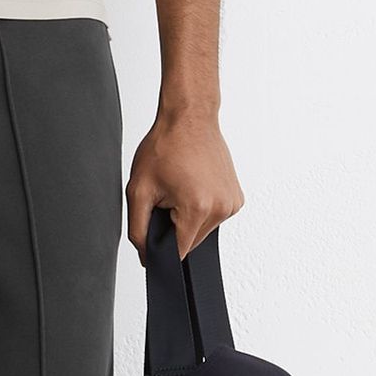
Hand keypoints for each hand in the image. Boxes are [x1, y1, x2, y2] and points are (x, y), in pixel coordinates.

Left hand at [125, 105, 243, 262]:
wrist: (189, 119)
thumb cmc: (165, 147)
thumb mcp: (138, 190)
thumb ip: (138, 229)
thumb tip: (146, 256)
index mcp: (198, 208)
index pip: (179, 252)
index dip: (161, 245)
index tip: (154, 225)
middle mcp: (221, 208)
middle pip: (191, 242)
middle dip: (175, 227)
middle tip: (166, 198)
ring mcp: (232, 204)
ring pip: (203, 231)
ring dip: (188, 219)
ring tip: (181, 189)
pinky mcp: (237, 199)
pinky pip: (214, 218)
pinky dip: (201, 209)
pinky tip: (193, 187)